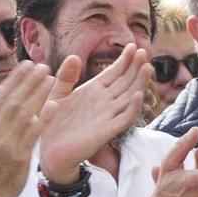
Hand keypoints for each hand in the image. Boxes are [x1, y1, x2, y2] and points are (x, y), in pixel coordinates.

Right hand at [0, 61, 58, 196]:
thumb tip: (3, 95)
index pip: (0, 94)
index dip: (14, 78)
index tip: (26, 64)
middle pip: (12, 98)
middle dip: (27, 79)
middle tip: (42, 65)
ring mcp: (5, 141)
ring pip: (22, 111)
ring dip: (37, 92)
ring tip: (49, 77)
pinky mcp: (18, 155)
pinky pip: (32, 133)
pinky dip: (43, 118)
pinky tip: (53, 105)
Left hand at [37, 45, 147, 180]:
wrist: (50, 151)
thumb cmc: (53, 123)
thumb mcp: (56, 94)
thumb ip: (66, 76)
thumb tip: (74, 56)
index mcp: (94, 90)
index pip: (114, 72)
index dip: (124, 60)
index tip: (132, 45)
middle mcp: (105, 102)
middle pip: (126, 81)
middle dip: (136, 66)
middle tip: (144, 51)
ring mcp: (108, 116)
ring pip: (130, 97)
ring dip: (139, 83)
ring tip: (147, 67)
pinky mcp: (107, 131)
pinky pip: (124, 119)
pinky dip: (133, 108)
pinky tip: (138, 95)